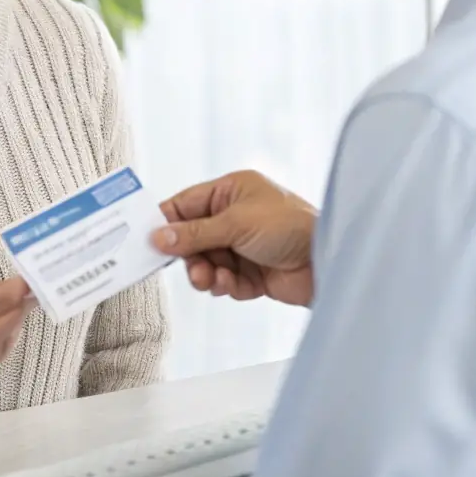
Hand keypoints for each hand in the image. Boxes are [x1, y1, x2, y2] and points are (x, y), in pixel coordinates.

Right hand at [152, 170, 316, 306]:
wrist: (329, 261)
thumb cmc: (288, 227)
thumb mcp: (236, 224)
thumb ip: (195, 233)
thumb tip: (157, 237)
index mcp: (231, 191)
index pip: (185, 204)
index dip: (166, 223)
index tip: (146, 241)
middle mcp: (235, 216)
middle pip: (192, 238)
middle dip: (189, 255)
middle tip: (192, 269)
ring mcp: (244, 246)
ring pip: (206, 262)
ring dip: (205, 273)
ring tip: (211, 280)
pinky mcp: (253, 273)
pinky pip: (225, 280)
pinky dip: (224, 285)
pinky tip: (231, 285)